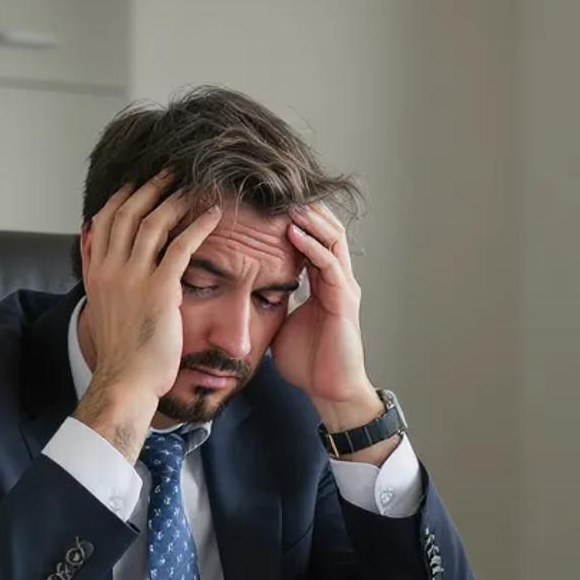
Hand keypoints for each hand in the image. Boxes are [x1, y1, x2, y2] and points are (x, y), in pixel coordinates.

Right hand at [73, 171, 221, 458]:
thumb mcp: (99, 306)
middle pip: (128, 213)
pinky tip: (213, 215)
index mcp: (96, 271)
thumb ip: (98, 272)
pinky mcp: (160, 290)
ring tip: (193, 185)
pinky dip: (198, 226)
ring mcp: (133, 278)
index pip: (105, 219)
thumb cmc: (122, 351)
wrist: (126, 380)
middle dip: (150, 187)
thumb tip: (91, 241)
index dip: (123, 196)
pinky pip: (181, 247)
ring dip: (174, 199)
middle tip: (170, 170)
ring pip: (153, 223)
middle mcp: (110, 269)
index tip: (139, 181)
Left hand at [275, 204, 381, 431]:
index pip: (311, 238)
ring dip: (309, 219)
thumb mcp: (279, 325)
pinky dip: (312, 246)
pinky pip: (329, 265)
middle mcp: (336, 280)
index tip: (264, 201)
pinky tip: (293, 233)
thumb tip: (235, 295)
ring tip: (286, 201)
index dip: (293, 217)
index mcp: (322, 283)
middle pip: (326, 228)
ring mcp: (343, 288)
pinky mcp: (344, 301)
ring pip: (332, 238)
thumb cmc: (307, 362)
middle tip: (275, 188)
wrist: (329, 391)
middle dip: (303, 207)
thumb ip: (267, 305)